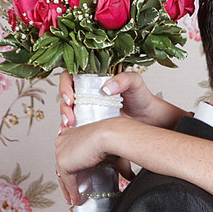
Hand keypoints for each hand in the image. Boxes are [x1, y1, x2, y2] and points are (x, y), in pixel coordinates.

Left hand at [55, 118, 133, 205]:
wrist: (110, 135)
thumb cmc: (114, 137)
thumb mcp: (112, 153)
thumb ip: (117, 166)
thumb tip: (129, 176)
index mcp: (71, 135)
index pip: (67, 154)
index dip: (70, 168)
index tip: (74, 178)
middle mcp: (63, 141)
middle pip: (61, 166)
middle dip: (66, 181)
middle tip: (71, 193)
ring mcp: (61, 152)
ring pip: (62, 175)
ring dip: (67, 189)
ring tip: (73, 200)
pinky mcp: (63, 162)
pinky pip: (67, 181)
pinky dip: (72, 191)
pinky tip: (76, 199)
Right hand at [58, 71, 183, 130]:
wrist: (149, 118)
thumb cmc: (141, 97)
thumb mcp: (135, 82)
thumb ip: (124, 79)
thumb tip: (106, 88)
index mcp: (93, 79)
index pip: (70, 77)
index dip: (64, 85)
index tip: (70, 98)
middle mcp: (87, 93)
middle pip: (65, 96)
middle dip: (63, 106)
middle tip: (69, 117)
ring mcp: (87, 108)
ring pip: (67, 111)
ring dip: (64, 118)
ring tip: (69, 126)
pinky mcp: (90, 122)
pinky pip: (75, 125)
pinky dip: (70, 130)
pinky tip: (70, 134)